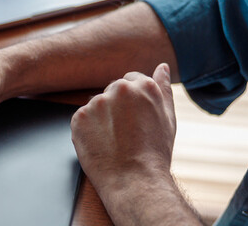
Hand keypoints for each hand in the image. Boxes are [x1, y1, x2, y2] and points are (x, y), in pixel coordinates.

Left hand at [71, 63, 176, 191]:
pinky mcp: (79, 117)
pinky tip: (101, 144)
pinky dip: (88, 130)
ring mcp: (96, 103)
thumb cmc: (154, 153)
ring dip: (101, 118)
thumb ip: (163, 87)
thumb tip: (162, 66)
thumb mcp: (168, 117)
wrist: (134, 180)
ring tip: (114, 141)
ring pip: (96, 106)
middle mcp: (119, 89)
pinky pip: (82, 119)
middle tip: (126, 133)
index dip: (132, 102)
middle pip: (112, 91)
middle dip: (116, 108)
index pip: (131, 80)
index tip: (134, 119)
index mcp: (143, 86)